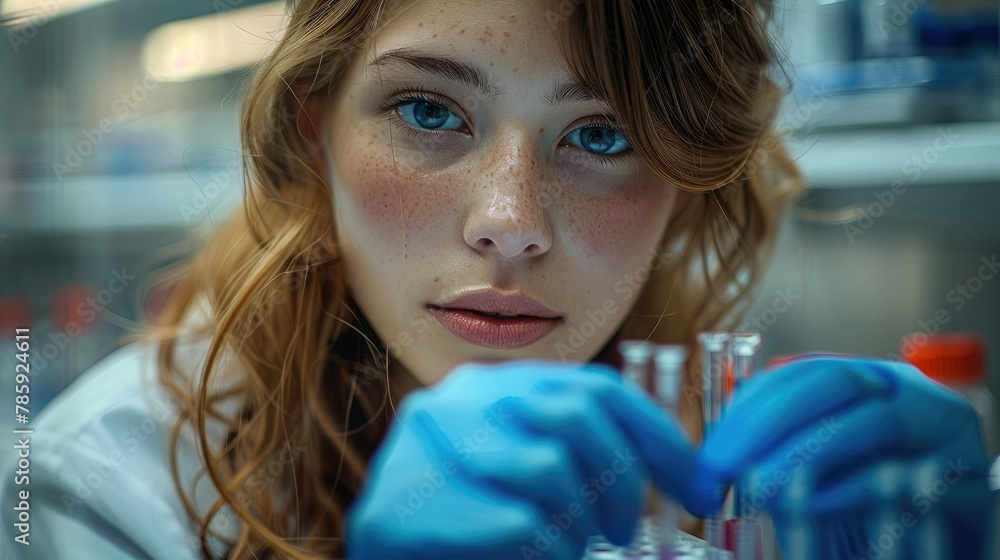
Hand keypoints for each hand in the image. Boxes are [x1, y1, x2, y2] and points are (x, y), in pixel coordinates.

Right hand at [346, 360, 700, 559]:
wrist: (393, 555)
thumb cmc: (472, 520)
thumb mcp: (532, 474)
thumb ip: (583, 457)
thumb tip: (692, 473)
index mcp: (499, 388)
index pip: (596, 388)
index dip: (660, 437)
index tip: (700, 487)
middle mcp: (464, 400)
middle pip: (578, 415)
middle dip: (623, 482)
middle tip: (622, 532)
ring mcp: (432, 447)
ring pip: (550, 468)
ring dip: (579, 527)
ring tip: (567, 550)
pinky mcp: (410, 502)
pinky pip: (519, 522)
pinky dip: (547, 552)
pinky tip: (536, 559)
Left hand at [695, 356, 994, 558]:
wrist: (933, 551)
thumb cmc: (866, 513)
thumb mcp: (815, 471)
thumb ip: (774, 451)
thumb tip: (714, 458)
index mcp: (869, 382)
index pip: (801, 373)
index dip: (749, 408)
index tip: (709, 454)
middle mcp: (912, 395)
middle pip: (836, 382)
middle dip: (768, 422)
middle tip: (720, 468)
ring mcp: (948, 436)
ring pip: (876, 423)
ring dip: (807, 452)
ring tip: (757, 487)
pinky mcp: (974, 486)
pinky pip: (911, 478)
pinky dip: (855, 491)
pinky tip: (809, 507)